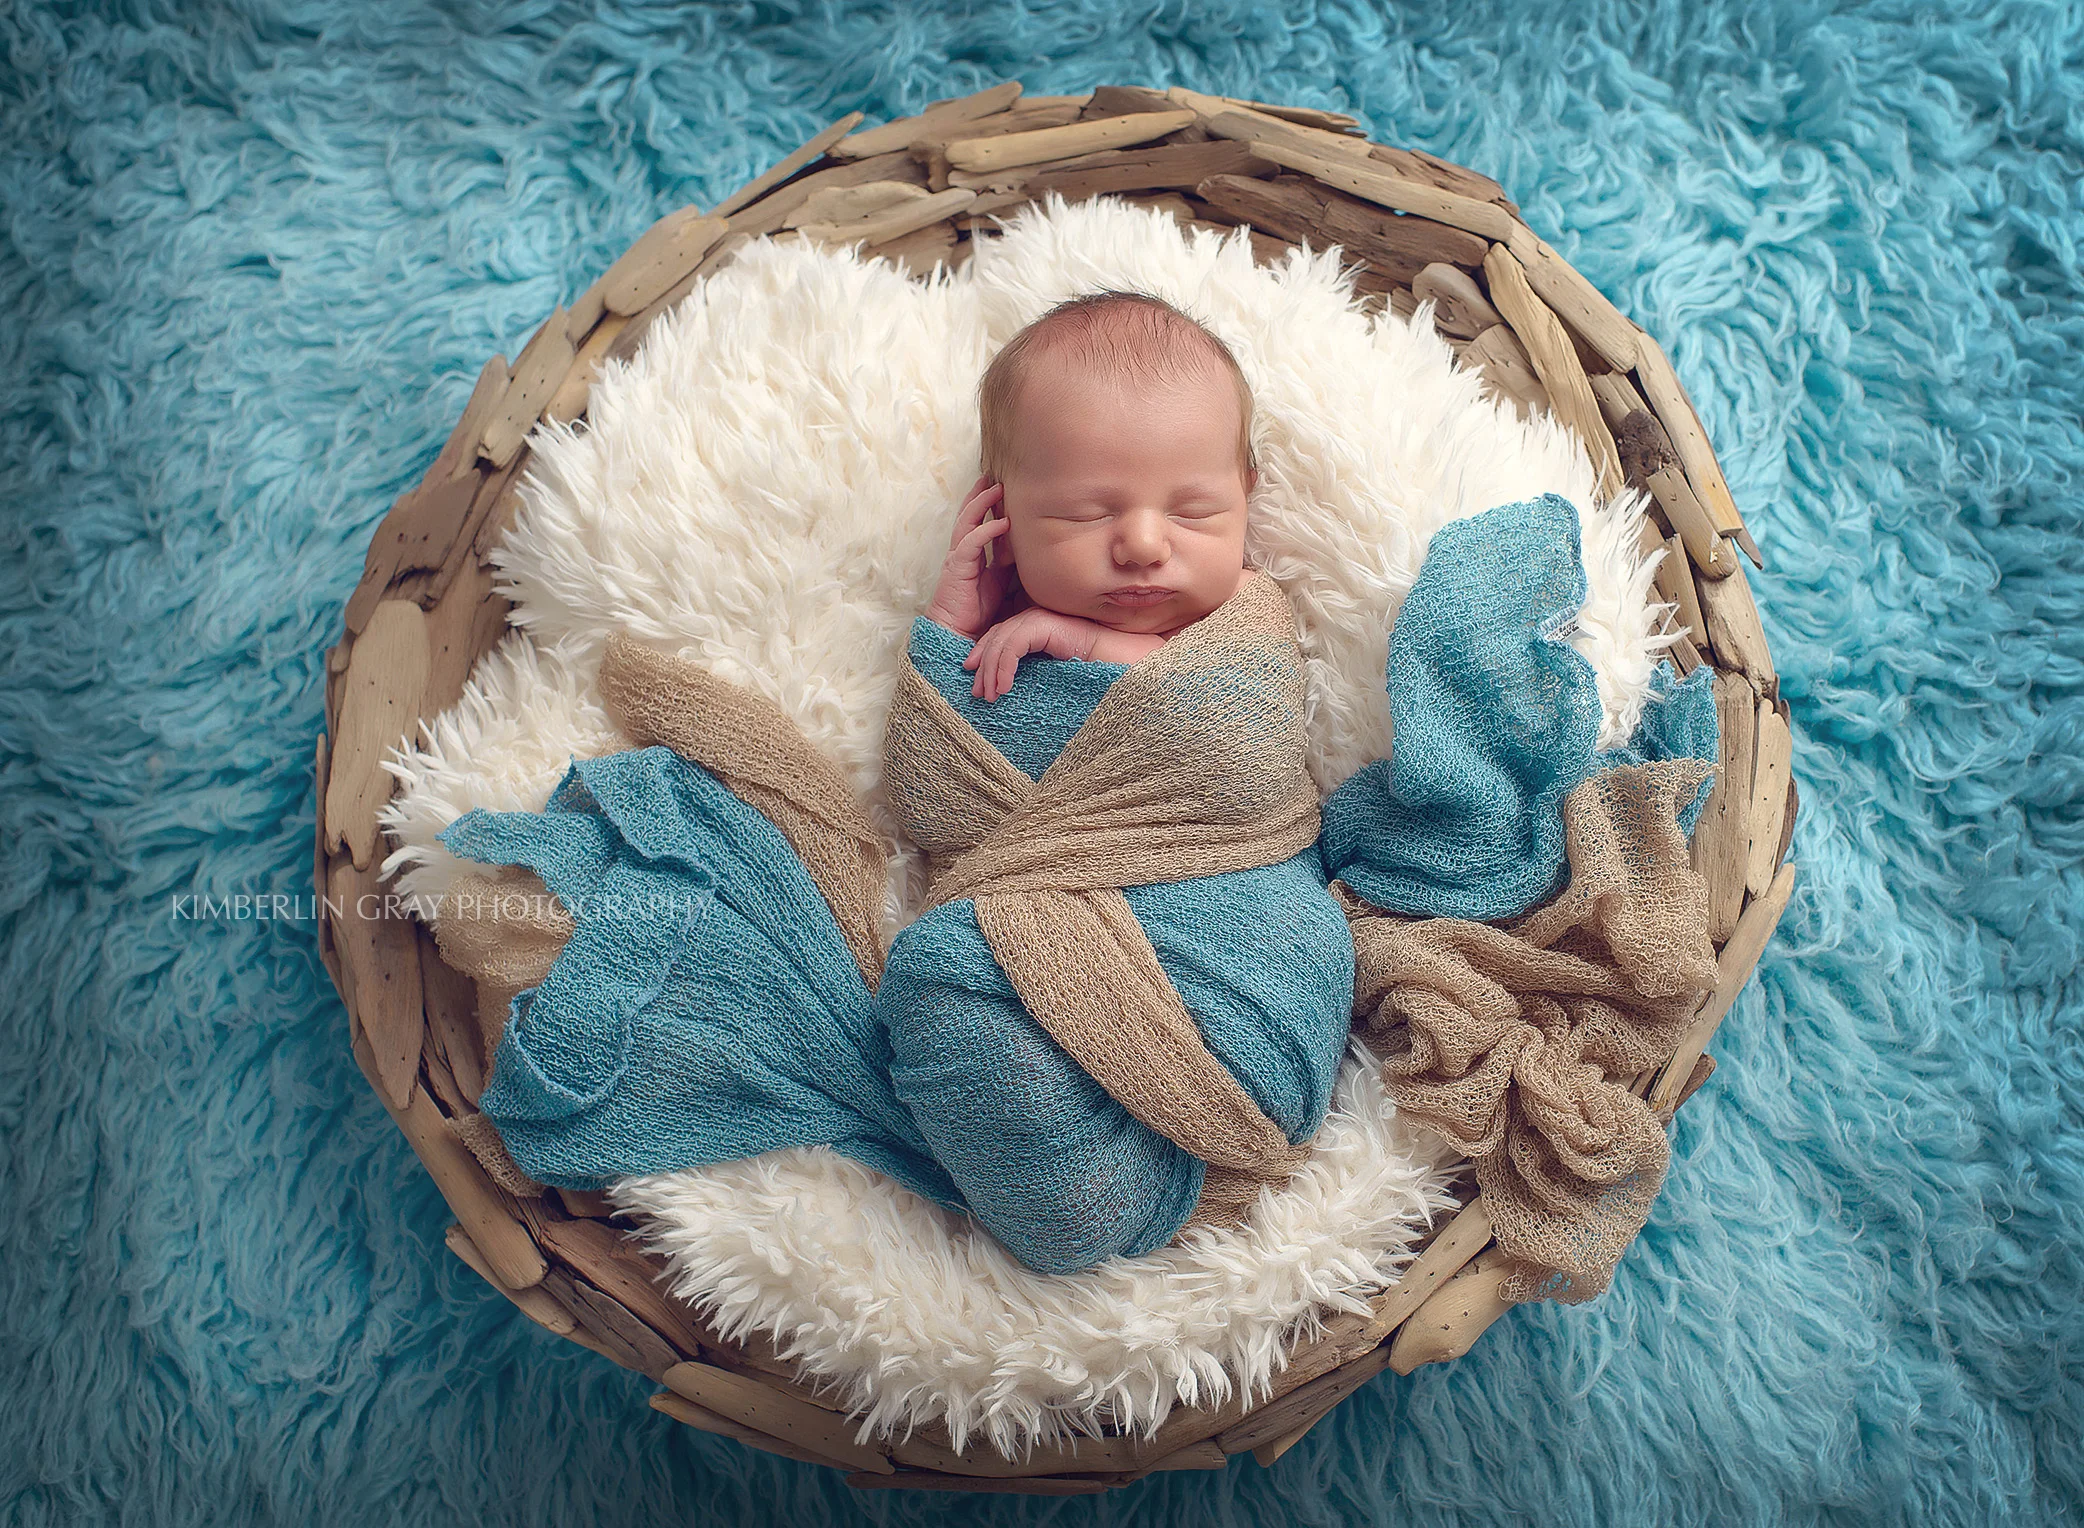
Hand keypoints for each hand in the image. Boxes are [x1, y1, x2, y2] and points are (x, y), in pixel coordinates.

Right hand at [921, 476, 1014, 639]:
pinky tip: (1002, 521)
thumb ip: (1008, 565)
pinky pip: (971, 542)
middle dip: (980, 494)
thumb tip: (1027, 550)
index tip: (1001, 489)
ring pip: (967, 521)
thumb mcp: (999, 584)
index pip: (977, 522)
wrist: (957, 635)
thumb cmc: (977, 613)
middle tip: (994, 476)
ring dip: (982, 503)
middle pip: (969, 514)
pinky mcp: (958, 568)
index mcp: (970, 555)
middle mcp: (962, 552)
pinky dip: (986, 529)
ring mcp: (958, 558)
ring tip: (996, 487)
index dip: (987, 505)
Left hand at [961, 607, 1107, 700]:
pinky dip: (1005, 666)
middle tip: (978, 693)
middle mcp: (1030, 620)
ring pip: (1000, 643)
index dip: (982, 659)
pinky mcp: (1042, 625)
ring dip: (991, 671)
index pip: (997, 639)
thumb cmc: (1083, 670)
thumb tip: (1000, 690)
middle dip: (982, 668)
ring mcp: (1036, 619)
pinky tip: (1005, 687)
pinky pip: (1014, 645)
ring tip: (991, 696)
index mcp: (1030, 628)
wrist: (1112, 661)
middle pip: (994, 640)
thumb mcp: (1045, 672)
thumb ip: (1027, 671)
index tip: (976, 682)